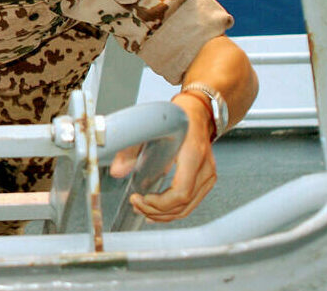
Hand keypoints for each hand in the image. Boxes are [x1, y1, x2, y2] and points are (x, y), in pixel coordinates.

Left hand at [109, 94, 216, 222]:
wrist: (197, 112)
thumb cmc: (178, 117)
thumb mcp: (151, 128)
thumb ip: (131, 148)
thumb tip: (117, 171)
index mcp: (192, 153)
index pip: (181, 191)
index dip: (160, 203)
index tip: (141, 199)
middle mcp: (204, 167)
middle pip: (183, 204)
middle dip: (157, 211)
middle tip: (137, 205)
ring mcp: (208, 175)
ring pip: (188, 207)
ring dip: (164, 214)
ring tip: (143, 210)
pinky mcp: (207, 179)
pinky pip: (191, 203)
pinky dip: (174, 211)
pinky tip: (157, 212)